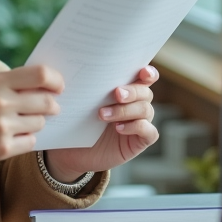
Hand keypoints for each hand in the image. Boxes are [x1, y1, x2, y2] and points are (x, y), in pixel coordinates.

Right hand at [0, 65, 62, 177]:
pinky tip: (11, 138)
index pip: (40, 74)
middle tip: (50, 108)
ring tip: (19, 124)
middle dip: (52, 106)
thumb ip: (11, 84)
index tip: (59, 86)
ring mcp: (1, 126)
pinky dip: (26, 140)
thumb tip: (46, 85)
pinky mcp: (1, 148)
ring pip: (40, 123)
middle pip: (47, 102)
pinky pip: (31, 142)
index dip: (56, 80)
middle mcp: (0, 102)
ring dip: (35, 124)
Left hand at [43, 65, 159, 181]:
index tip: (142, 72)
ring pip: (146, 110)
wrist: (72, 153)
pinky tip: (119, 128)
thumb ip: (90, 87)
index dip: (148, 73)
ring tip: (103, 115)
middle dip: (133, 91)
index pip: (145, 77)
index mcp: (126, 90)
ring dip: (125, 110)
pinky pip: (149, 131)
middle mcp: (136, 104)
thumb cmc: (77, 123)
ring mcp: (140, 123)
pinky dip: (136, 127)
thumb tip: (84, 68)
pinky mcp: (139, 141)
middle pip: (146, 92)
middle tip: (116, 93)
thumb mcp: (82, 103)